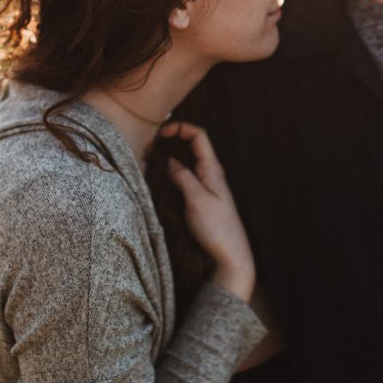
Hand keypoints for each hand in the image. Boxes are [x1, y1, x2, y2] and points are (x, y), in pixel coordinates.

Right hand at [158, 121, 254, 301]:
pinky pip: (186, 178)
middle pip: (192, 146)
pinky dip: (173, 174)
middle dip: (172, 141)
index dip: (181, 128)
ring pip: (187, 163)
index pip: (199, 136)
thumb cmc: (217, 228)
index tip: (161, 132)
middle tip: (152, 146)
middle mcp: (211, 174)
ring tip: (152, 161)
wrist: (230, 255)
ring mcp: (207, 187)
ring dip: (171, 158)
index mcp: (213, 169)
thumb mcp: (196, 199)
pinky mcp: (202, 199)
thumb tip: (170, 160)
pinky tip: (161, 180)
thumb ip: (182, 176)